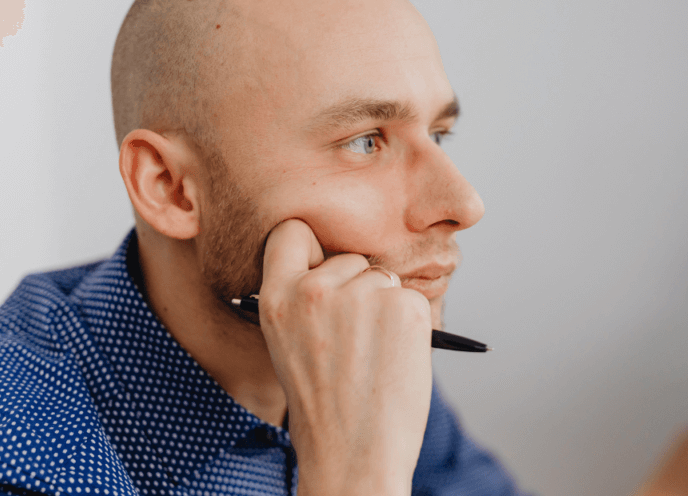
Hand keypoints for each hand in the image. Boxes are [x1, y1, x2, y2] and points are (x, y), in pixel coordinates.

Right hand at [258, 219, 432, 495]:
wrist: (354, 455)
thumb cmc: (324, 406)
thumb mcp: (288, 344)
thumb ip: (303, 300)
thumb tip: (337, 262)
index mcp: (276, 298)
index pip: (292, 231)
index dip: (312, 247)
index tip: (322, 265)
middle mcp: (315, 289)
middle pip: (349, 258)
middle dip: (358, 288)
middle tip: (354, 341)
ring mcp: (361, 295)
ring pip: (383, 279)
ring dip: (385, 307)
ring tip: (372, 356)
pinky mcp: (403, 306)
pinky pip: (411, 297)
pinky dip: (410, 324)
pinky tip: (393, 358)